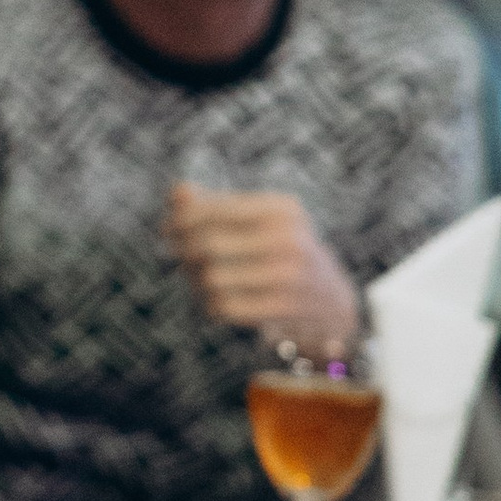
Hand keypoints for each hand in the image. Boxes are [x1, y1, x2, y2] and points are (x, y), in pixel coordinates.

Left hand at [165, 185, 358, 349]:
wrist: (331, 301)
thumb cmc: (282, 251)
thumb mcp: (259, 220)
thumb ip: (216, 203)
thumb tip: (178, 192)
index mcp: (282, 209)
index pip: (214, 209)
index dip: (181, 218)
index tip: (168, 227)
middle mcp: (288, 239)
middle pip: (207, 243)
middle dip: (183, 249)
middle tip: (177, 253)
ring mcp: (288, 275)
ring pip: (210, 276)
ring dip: (195, 279)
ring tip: (196, 276)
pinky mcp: (282, 308)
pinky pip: (223, 305)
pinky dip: (210, 303)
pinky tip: (214, 299)